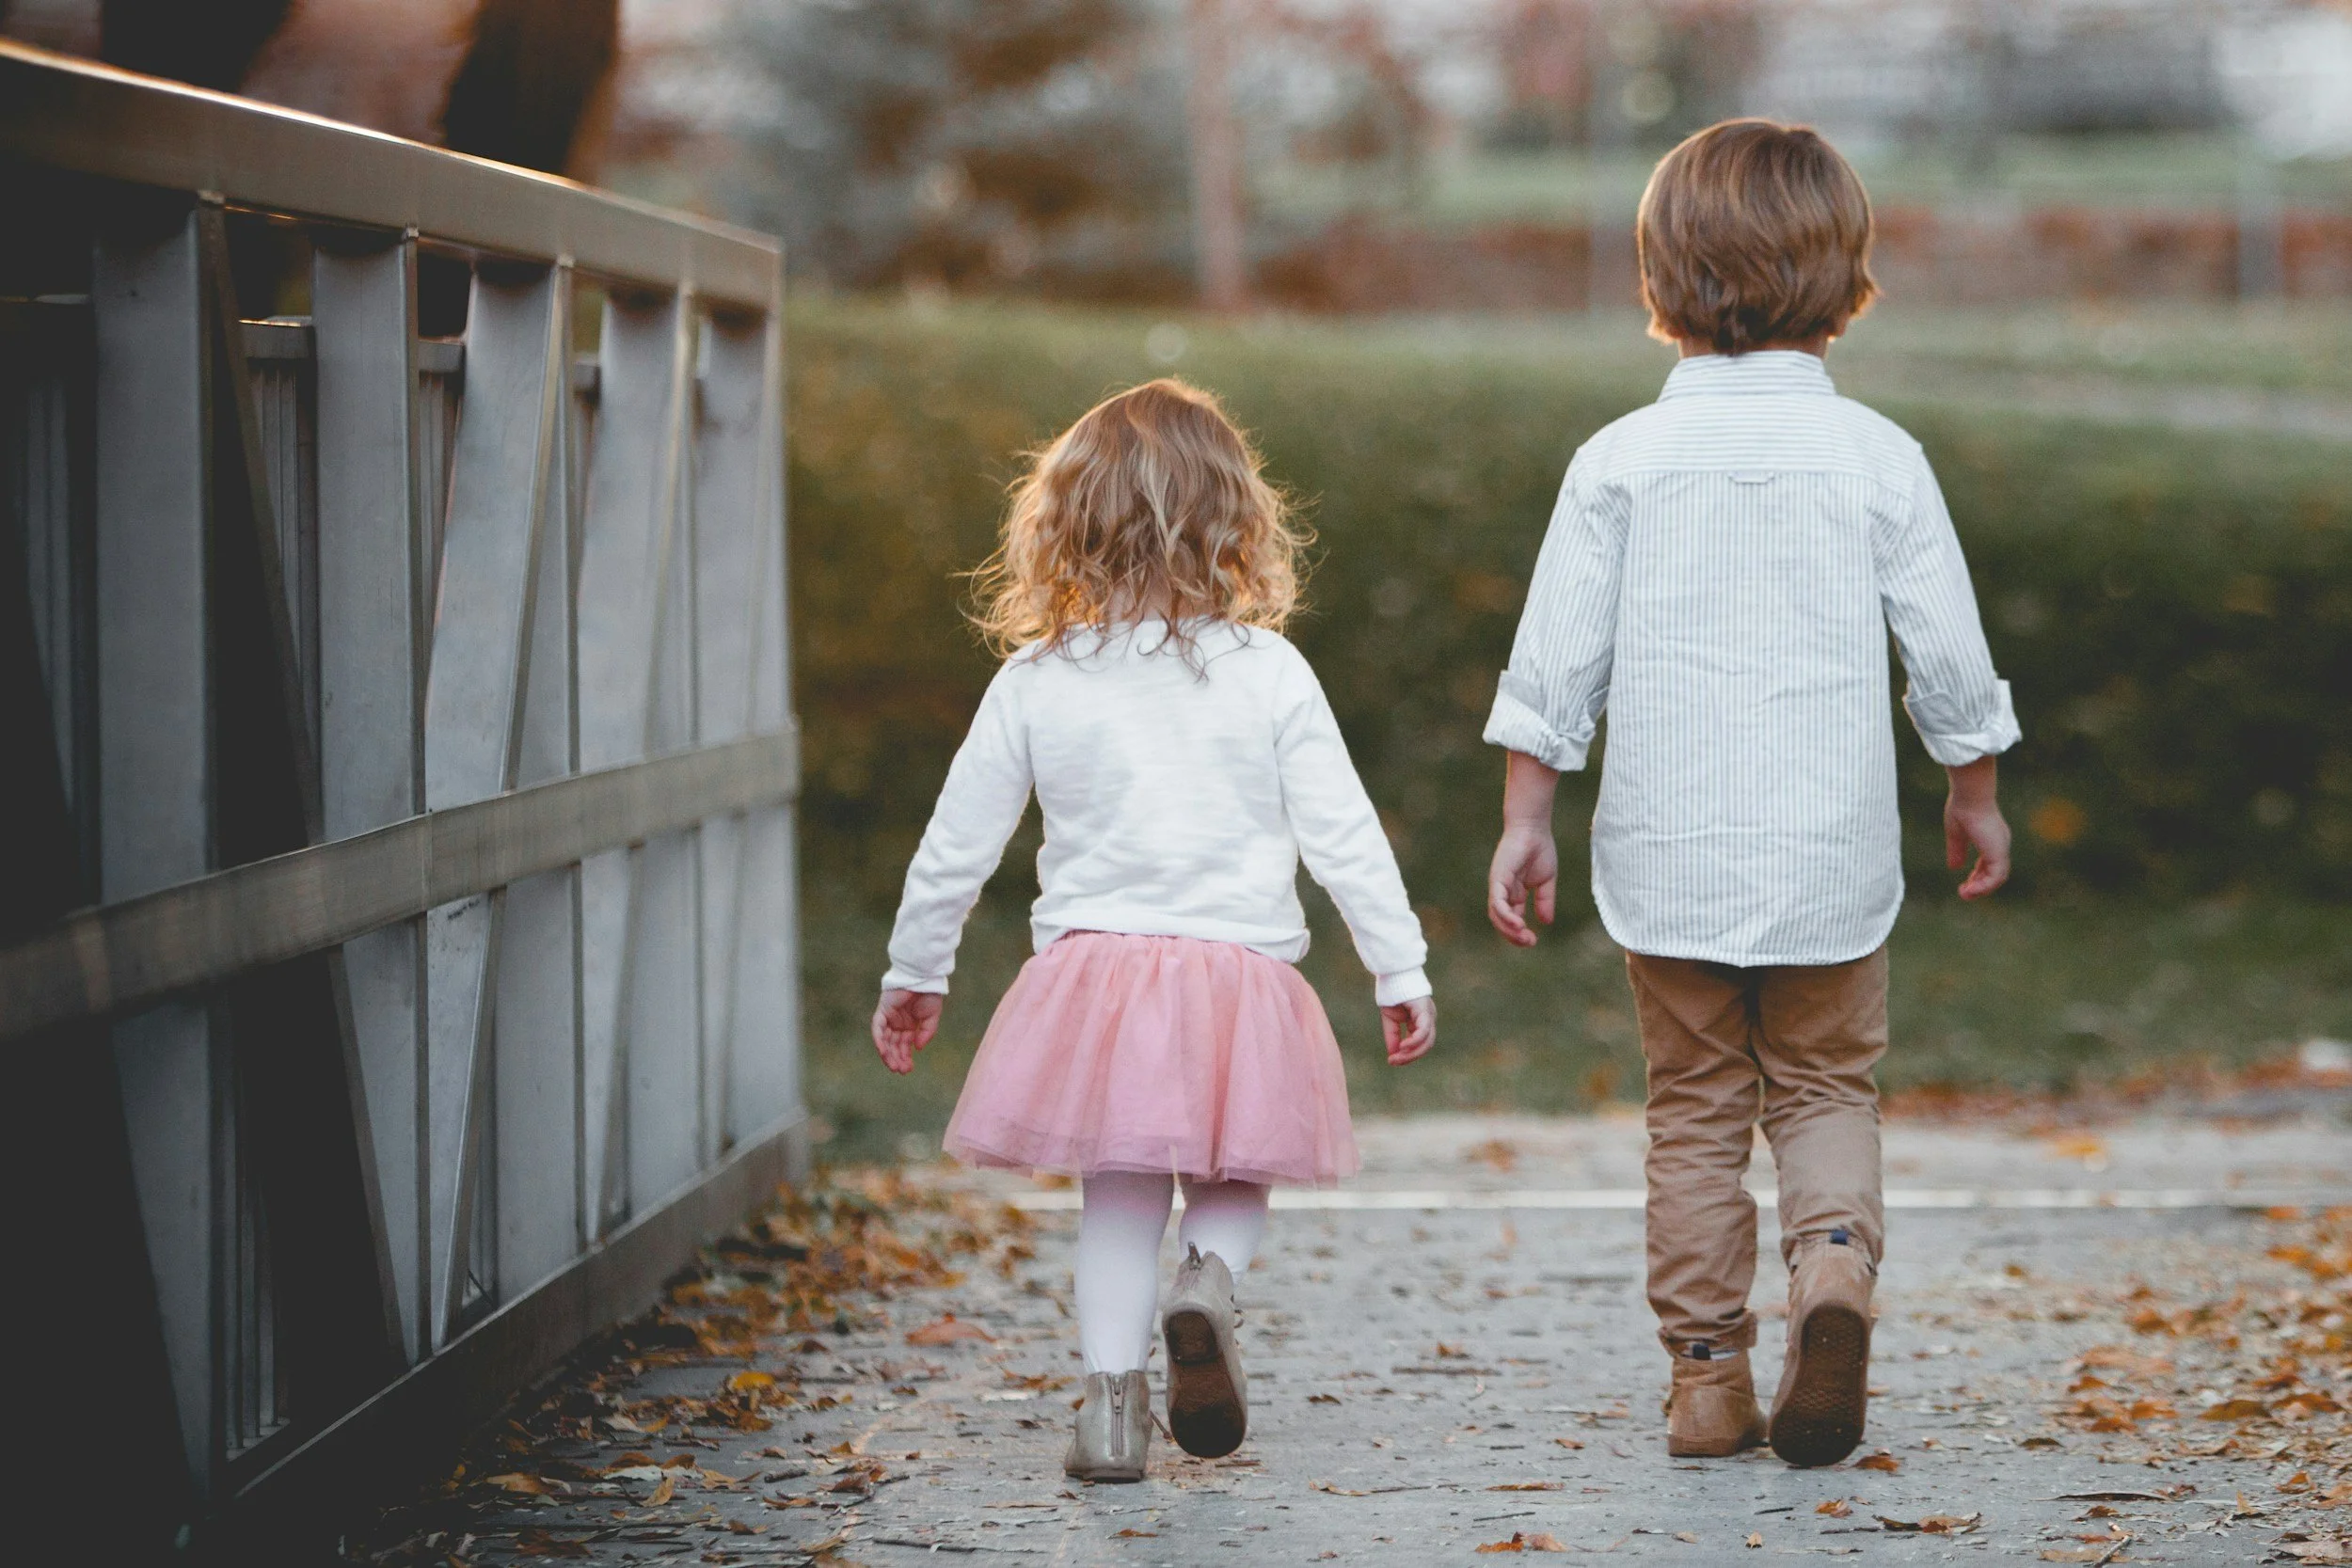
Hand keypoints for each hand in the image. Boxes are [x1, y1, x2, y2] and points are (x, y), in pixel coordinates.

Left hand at [872, 988, 942, 1073]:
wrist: (923, 977)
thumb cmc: (929, 994)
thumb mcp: (931, 1017)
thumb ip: (926, 1033)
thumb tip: (917, 1048)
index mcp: (909, 1025)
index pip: (904, 1045)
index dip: (905, 1057)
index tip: (909, 1069)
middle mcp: (897, 1023)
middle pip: (894, 1045)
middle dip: (897, 1059)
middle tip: (902, 1071)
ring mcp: (888, 1017)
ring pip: (885, 1040)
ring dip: (888, 1054)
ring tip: (894, 1066)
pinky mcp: (882, 1011)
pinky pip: (878, 1028)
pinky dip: (880, 1041)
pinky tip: (884, 1052)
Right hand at [1382, 996, 1435, 1064]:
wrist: (1392, 972)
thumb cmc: (1392, 991)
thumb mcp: (1390, 1019)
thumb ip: (1393, 1036)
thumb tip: (1393, 1055)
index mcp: (1420, 1021)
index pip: (1420, 1044)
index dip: (1407, 1055)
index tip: (1392, 1061)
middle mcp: (1428, 1019)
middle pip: (1426, 1046)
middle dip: (1410, 1057)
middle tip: (1394, 1062)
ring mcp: (1429, 1014)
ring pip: (1427, 1041)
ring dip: (1412, 1053)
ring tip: (1397, 1057)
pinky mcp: (1425, 1010)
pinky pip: (1423, 1030)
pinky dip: (1414, 1041)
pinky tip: (1403, 1047)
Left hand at [1487, 824, 1558, 946]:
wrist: (1534, 829)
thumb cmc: (1539, 850)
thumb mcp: (1546, 881)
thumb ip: (1545, 901)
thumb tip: (1546, 922)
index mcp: (1513, 894)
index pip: (1511, 919)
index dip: (1519, 933)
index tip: (1533, 941)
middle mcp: (1503, 892)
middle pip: (1501, 921)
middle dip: (1513, 936)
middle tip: (1529, 942)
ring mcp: (1498, 886)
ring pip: (1496, 915)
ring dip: (1508, 929)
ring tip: (1524, 937)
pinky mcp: (1497, 879)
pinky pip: (1497, 901)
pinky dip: (1505, 915)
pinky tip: (1518, 924)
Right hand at [1944, 755, 2011, 899]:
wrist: (1971, 796)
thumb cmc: (1962, 808)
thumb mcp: (1956, 834)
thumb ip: (1957, 851)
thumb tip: (1954, 868)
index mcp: (1992, 838)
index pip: (1990, 863)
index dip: (1978, 876)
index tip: (1966, 883)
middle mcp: (2000, 844)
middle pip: (1996, 873)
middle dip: (1980, 885)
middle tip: (1965, 893)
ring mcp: (2001, 849)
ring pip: (1997, 878)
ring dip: (1982, 889)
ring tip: (1965, 894)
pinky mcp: (1998, 853)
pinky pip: (1995, 878)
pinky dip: (1983, 887)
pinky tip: (1969, 890)